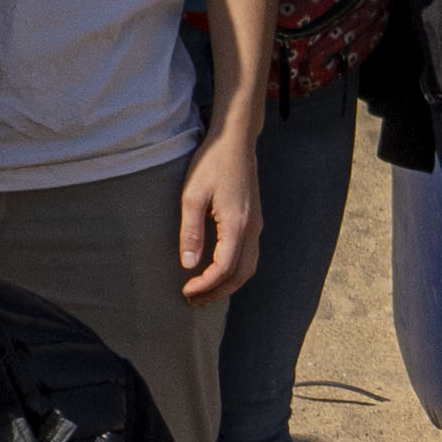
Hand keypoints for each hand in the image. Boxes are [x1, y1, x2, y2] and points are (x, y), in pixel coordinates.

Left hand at [176, 121, 263, 302]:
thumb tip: (188, 264)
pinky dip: (235, 272)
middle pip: (241, 275)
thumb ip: (190, 232)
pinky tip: (218, 272)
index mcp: (237, 225)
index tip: (186, 290)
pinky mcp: (254, 220)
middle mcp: (252, 229)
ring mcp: (256, 225)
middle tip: (193, 300)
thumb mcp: (192, 196)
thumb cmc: (212, 164)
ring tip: (204, 291)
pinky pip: (249, 256)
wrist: (235, 141)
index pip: (224, 268)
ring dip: (228, 284)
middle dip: (217, 292)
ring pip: (248, 267)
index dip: (205, 285)